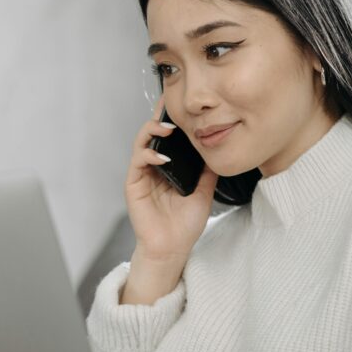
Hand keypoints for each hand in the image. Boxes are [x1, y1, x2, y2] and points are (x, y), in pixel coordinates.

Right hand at [124, 95, 218, 261]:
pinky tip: (162, 156)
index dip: (171, 118)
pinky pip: (137, 161)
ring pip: (141, 142)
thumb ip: (208, 170)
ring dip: (153, 131)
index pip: (167, 136)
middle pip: (152, 133)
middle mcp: (153, 165)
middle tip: (171, 105)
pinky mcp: (133, 184)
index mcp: (168, 165)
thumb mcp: (205, 191)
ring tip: (168, 129)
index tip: (180, 103)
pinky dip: (148, 154)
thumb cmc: (185, 223)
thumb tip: (219, 147)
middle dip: (160, 117)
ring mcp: (142, 174)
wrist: (174, 248)